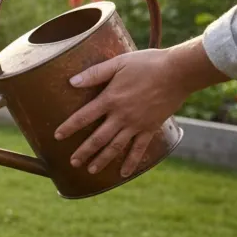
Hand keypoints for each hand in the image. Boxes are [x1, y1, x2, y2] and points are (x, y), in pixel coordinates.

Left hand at [55, 39, 227, 175]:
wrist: (179, 72)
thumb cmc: (148, 64)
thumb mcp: (118, 63)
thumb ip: (95, 74)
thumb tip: (71, 81)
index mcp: (110, 99)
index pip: (83, 117)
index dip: (69, 127)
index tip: (57, 136)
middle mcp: (121, 116)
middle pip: (97, 138)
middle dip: (83, 151)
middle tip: (72, 162)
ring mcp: (136, 124)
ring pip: (115, 147)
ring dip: (102, 159)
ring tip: (91, 170)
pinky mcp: (151, 128)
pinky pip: (139, 149)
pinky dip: (131, 162)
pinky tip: (123, 173)